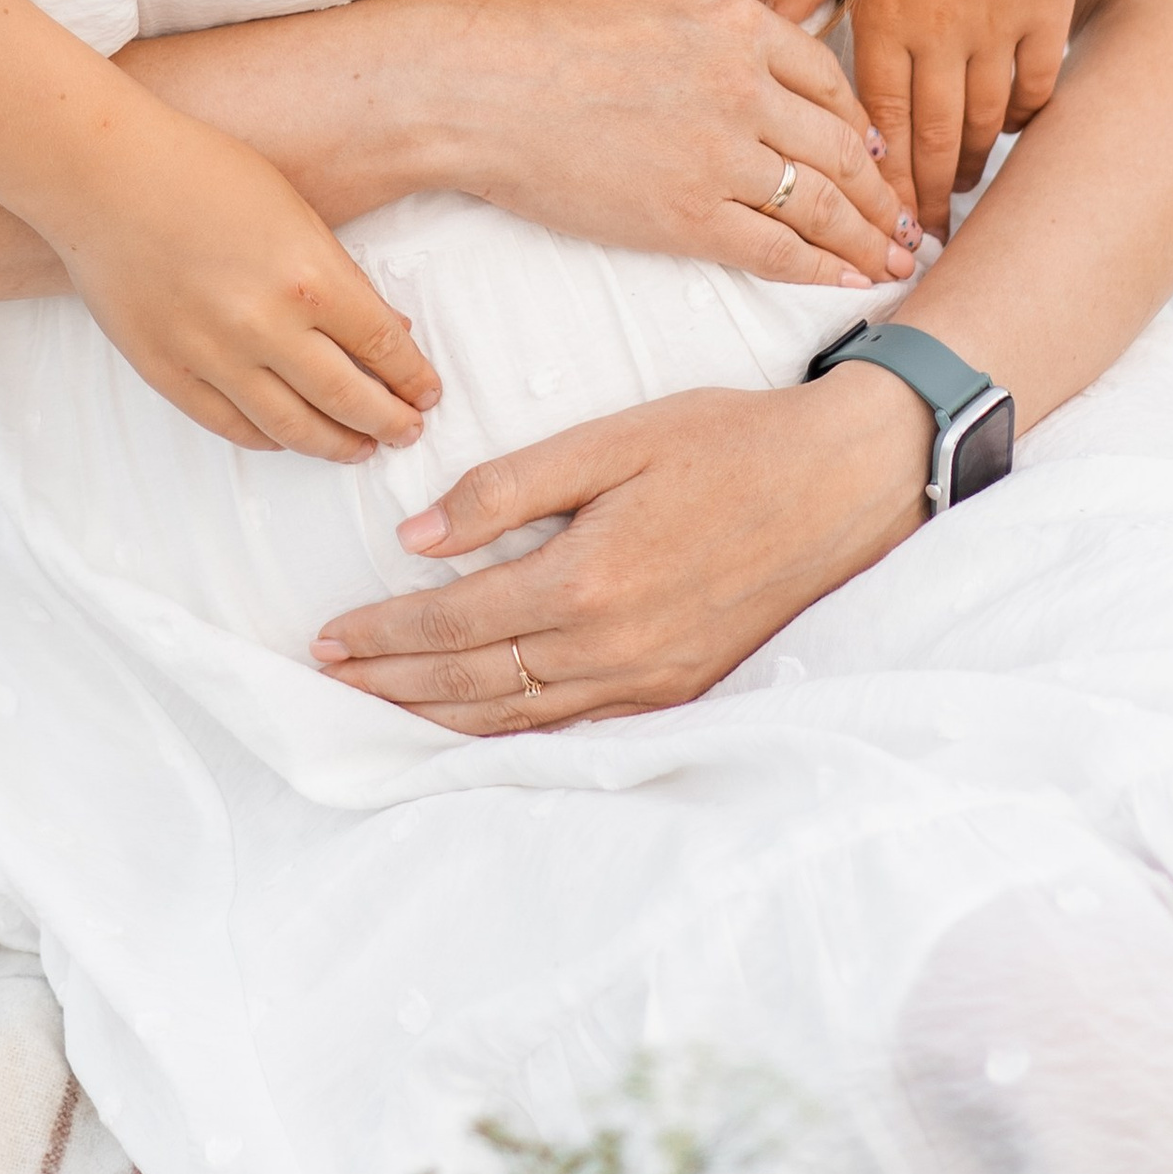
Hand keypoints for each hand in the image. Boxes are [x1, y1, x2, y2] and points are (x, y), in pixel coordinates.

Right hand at [42, 121, 440, 463]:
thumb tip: (388, 328)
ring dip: (335, 444)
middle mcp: (267, 325)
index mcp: (310, 275)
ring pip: (292, 427)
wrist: (103, 173)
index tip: (428, 393)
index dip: (412, 378)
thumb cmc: (202, 170)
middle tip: (407, 433)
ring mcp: (213, 354)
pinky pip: (229, 425)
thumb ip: (339, 274)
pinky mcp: (167, 370)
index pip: (382, 346)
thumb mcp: (293, 208)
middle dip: (388, 422)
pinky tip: (288, 438)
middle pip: (348, 398)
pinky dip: (267, 439)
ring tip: (359, 450)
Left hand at [310, 376, 929, 726]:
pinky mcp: (679, 690)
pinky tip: (476, 730)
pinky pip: (573, 728)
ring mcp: (649, 680)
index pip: (455, 623)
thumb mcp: (614, 438)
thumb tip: (417, 536)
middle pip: (474, 684)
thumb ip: (510, 486)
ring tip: (378, 714)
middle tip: (328, 683)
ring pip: (518, 719)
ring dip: (439, 721)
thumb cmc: (730, 442)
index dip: (385, 633)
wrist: (845, 483)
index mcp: (587, 579)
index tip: (327, 638)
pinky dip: (511, 735)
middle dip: (392, 685)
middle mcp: (613, 647)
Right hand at [433, 0, 913, 288]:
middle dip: (886, 193)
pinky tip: (846, 280)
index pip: (830, 82)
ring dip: (868, 237)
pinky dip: (821, 268)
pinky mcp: (685, 216)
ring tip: (896, 260)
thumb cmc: (540, 33)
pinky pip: (777, 249)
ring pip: (823, 203)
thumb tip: (757, 50)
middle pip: (845, 148)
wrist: (475, 85)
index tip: (881, 155)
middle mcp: (743, 86)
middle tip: (913, 222)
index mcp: (736, 22)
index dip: (865, 126)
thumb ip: (713, 25)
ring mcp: (719, 155)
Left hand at [776, 0, 1087, 237]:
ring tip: (962, 192)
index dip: (877, 181)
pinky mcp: (1047, 12)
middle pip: (931, 138)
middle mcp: (939, 36)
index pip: (877, 125)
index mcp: (882, 19)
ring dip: (971, 163)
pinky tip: (1015, 133)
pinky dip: (1025, 116)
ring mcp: (998, 28)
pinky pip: (1036, 85)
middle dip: (923, 197)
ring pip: (984, 120)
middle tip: (923, 240)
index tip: (876, 219)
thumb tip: (750, 21)